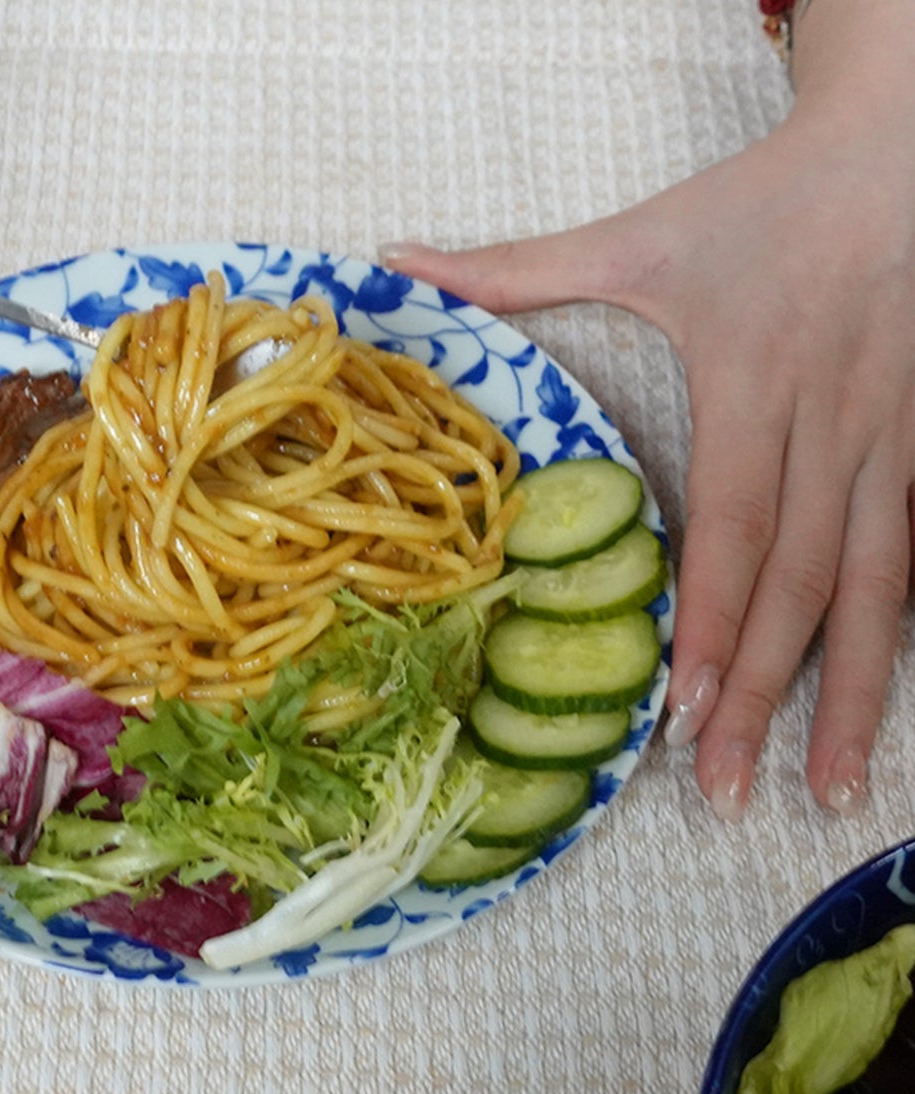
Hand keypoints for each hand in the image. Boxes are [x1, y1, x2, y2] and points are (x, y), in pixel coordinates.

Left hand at [382, 1, 914, 820]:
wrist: (907, 141)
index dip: (712, 622)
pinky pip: (914, 549)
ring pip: (875, 584)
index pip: (734, 525)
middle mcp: (834, 422)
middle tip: (727, 790)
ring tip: (833, 788)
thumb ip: (516, 267)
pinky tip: (881, 702)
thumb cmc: (760, 199)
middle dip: (764, 694)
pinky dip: (891, 630)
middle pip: (799, 580)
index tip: (681, 710)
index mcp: (755, 381)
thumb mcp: (639, 233)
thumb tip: (393, 264)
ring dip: (852, 692)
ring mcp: (894, 438)